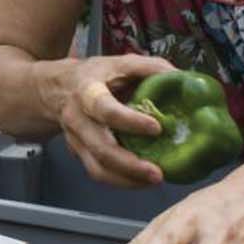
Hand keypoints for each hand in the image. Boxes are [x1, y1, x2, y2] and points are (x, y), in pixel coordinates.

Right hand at [43, 54, 177, 186]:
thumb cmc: (97, 75)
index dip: (129, 121)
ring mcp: (76, 140)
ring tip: (154, 180)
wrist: (58, 89)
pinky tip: (142, 181)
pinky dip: (121, 181)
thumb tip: (184, 79)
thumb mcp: (121, 63)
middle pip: (100, 147)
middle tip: (158, 173)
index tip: (157, 128)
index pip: (104, 108)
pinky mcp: (79, 154)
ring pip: (97, 167)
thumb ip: (151, 68)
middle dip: (130, 164)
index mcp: (87, 91)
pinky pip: (98, 173)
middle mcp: (78, 118)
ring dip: (126, 179)